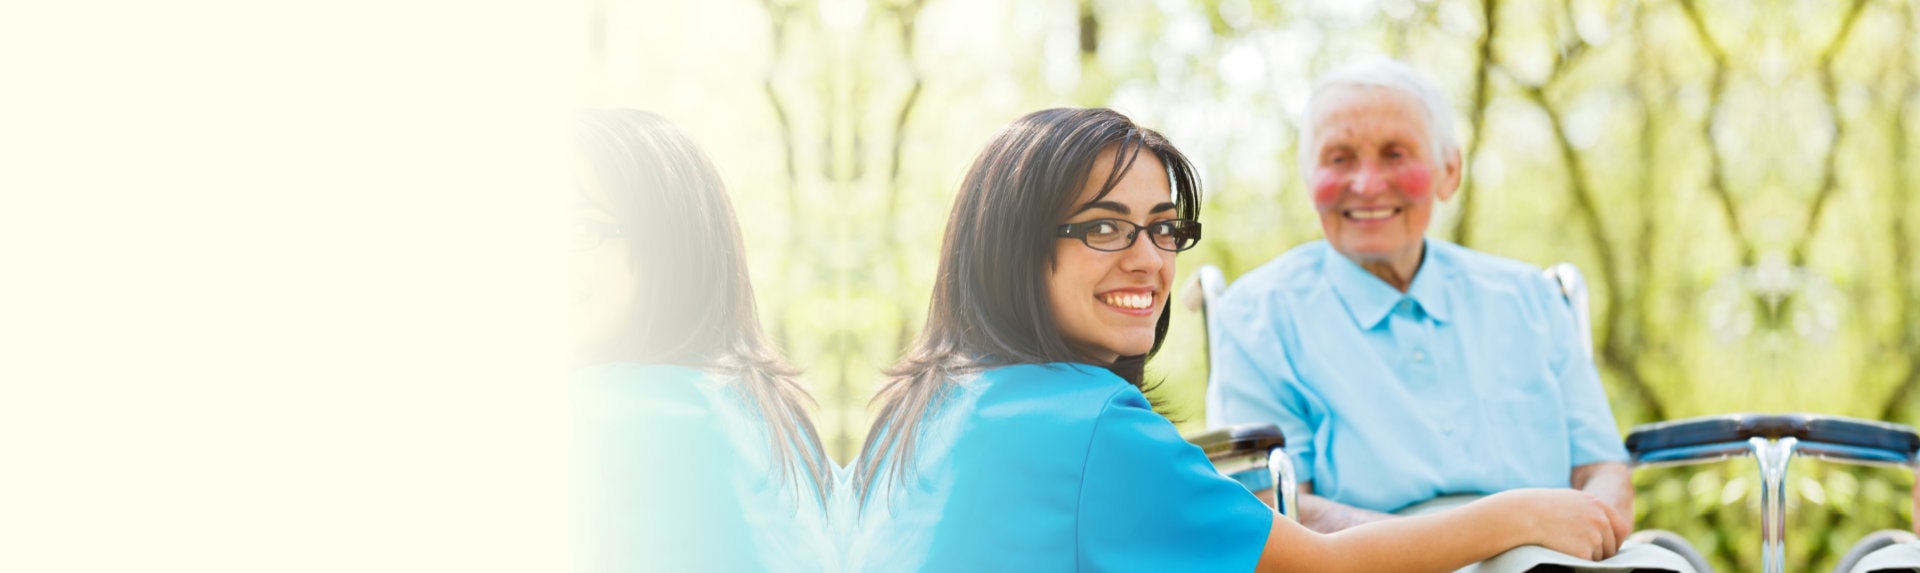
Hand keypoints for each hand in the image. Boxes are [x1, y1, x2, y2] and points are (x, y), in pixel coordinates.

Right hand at [1481, 488, 1630, 561]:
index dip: (1615, 539)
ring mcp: (1594, 536)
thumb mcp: (1570, 500)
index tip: (1607, 545)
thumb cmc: (1539, 507)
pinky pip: (1588, 564)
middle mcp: (1600, 520)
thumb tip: (1603, 525)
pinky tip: (1562, 551)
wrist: (1523, 515)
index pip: (1621, 528)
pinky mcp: (1585, 552)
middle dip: (1601, 551)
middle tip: (1578, 548)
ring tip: (1564, 544)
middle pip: (1612, 546)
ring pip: (1600, 557)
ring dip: (1586, 556)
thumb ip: (1590, 510)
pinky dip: (1577, 562)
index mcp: (1598, 505)